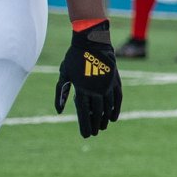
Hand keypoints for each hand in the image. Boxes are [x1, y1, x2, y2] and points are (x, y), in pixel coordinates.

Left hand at [54, 20, 122, 137]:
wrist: (92, 41)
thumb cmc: (74, 57)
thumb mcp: (64, 74)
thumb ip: (62, 93)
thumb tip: (59, 111)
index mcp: (82, 88)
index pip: (84, 113)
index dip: (85, 125)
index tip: (85, 135)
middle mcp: (97, 89)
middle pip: (97, 113)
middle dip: (94, 125)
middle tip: (93, 133)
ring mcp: (107, 85)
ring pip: (108, 108)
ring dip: (104, 119)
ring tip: (101, 127)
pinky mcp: (115, 81)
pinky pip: (117, 99)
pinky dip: (115, 109)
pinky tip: (113, 117)